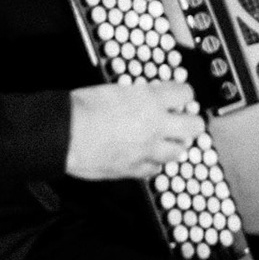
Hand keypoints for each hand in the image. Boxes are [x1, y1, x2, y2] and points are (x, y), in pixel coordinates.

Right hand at [66, 81, 202, 180]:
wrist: (63, 134)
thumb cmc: (81, 109)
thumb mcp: (113, 89)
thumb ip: (135, 96)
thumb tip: (142, 98)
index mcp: (151, 100)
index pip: (186, 94)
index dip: (183, 95)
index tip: (180, 97)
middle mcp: (155, 125)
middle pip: (194, 126)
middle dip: (190, 123)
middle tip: (182, 121)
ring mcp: (147, 150)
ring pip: (178, 151)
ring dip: (173, 145)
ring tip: (165, 141)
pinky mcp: (133, 169)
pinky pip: (154, 169)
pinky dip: (152, 164)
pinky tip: (146, 158)